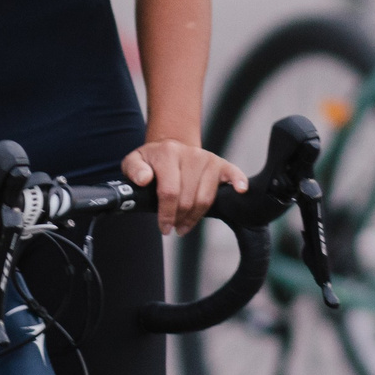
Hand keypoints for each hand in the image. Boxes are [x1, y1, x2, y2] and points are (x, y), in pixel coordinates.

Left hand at [122, 138, 246, 237]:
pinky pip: (233, 173)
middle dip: (180, 218)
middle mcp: (190, 154)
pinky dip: (238, 182)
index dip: (166, 214)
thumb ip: (134, 170)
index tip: (164, 228)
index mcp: (167, 153)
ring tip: (185, 224)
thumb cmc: (153, 159)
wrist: (171, 146)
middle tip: (174, 227)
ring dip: (196, 216)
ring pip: (205, 197)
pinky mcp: (221, 163)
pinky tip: (240, 190)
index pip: (169, 191)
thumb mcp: (135, 161)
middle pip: (188, 198)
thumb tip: (144, 179)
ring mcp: (207, 158)